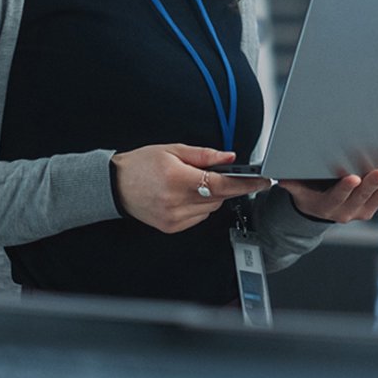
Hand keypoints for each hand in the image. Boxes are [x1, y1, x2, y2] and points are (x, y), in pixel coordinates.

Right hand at [111, 144, 270, 232]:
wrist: (115, 185)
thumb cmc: (141, 165)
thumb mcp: (173, 150)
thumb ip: (205, 155)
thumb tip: (229, 157)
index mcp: (178, 179)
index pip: (222, 184)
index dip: (245, 183)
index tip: (262, 181)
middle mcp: (176, 202)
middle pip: (219, 197)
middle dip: (223, 185)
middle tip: (211, 173)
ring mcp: (174, 218)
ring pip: (211, 209)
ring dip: (211, 196)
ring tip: (191, 183)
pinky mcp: (172, 227)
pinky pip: (199, 217)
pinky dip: (200, 206)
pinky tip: (185, 195)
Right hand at [279, 168, 377, 223]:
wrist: (320, 210)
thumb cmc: (311, 192)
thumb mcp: (298, 190)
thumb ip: (292, 184)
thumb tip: (280, 179)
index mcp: (329, 206)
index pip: (338, 197)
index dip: (345, 188)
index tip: (352, 178)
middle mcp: (349, 210)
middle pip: (364, 196)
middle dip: (374, 183)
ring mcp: (366, 208)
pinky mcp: (377, 203)